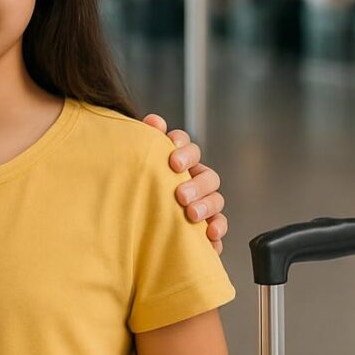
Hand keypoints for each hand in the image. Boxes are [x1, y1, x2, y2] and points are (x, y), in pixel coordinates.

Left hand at [143, 114, 227, 253]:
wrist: (134, 229)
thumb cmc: (136, 190)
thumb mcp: (136, 167)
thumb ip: (144, 144)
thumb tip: (154, 121)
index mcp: (177, 162)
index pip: (186, 145)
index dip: (182, 145)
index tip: (171, 155)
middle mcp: (194, 180)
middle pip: (207, 175)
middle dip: (196, 183)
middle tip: (180, 194)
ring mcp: (203, 204)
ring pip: (216, 199)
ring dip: (206, 205)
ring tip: (191, 214)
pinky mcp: (207, 228)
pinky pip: (220, 225)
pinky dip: (218, 228)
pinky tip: (210, 234)